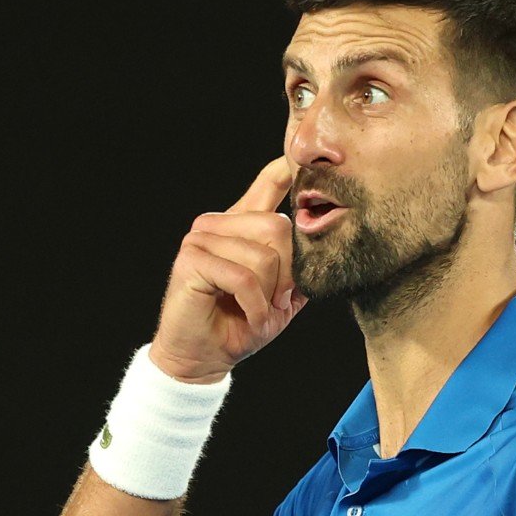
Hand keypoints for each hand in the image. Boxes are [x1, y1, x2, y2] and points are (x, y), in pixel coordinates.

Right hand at [149, 157, 308, 382]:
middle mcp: (219, 224)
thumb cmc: (239, 326)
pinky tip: (249, 318)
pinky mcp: (192, 259)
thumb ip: (300, 269)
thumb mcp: (281, 297)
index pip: (267, 184)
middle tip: (277, 302)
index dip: (285, 169)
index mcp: (240, 226)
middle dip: (288, 274)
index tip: (299, 156)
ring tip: (258, 313)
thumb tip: (324, 241)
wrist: (201, 359)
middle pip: (278, 228)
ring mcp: (201, 238)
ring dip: (268, 296)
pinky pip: (243, 277)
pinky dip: (254, 305)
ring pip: (262, 257)